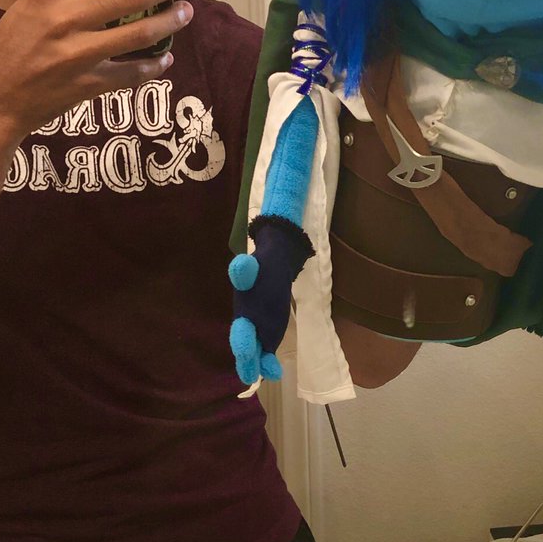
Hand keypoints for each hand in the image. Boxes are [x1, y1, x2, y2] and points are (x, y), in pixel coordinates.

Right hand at [0, 0, 194, 139]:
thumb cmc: (5, 51)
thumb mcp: (26, 9)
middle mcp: (66, 20)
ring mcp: (80, 54)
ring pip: (140, 33)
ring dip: (169, 22)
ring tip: (185, 12)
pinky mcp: (90, 84)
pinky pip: (132, 73)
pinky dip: (153, 65)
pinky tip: (164, 58)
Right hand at [229, 215, 313, 386]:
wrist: (276, 262)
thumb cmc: (277, 250)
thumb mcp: (279, 235)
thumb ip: (286, 207)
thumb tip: (300, 166)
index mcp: (251, 274)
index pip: (245, 272)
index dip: (243, 270)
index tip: (243, 266)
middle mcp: (247, 298)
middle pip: (242, 316)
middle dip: (242, 333)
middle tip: (244, 344)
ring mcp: (252, 318)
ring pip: (247, 340)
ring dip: (249, 356)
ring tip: (250, 375)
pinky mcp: (261, 332)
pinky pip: (261, 350)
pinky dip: (265, 363)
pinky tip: (272, 374)